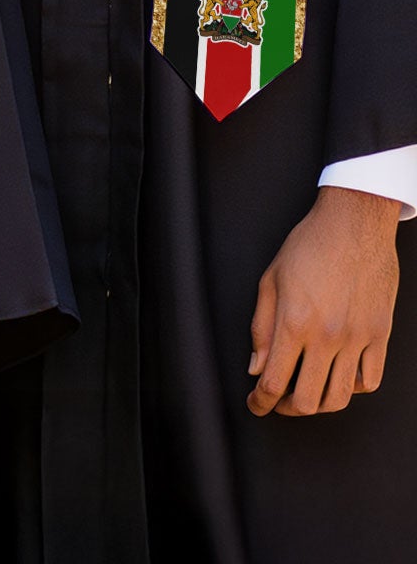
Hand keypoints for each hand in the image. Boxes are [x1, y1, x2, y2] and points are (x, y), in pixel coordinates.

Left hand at [248, 185, 399, 415]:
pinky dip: (352, 388)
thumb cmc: (308, 246)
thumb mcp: (270, 280)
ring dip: (319, 404)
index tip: (255, 405)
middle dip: (286, 409)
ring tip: (304, 395)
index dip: (260, 402)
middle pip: (308, 400)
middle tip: (276, 402)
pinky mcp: (380, 336)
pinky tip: (337, 378)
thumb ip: (261, 328)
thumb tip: (256, 367)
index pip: (274, 381)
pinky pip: (370, 380)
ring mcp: (358, 339)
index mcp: (294, 322)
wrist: (354, 225)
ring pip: (341, 397)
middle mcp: (328, 337)